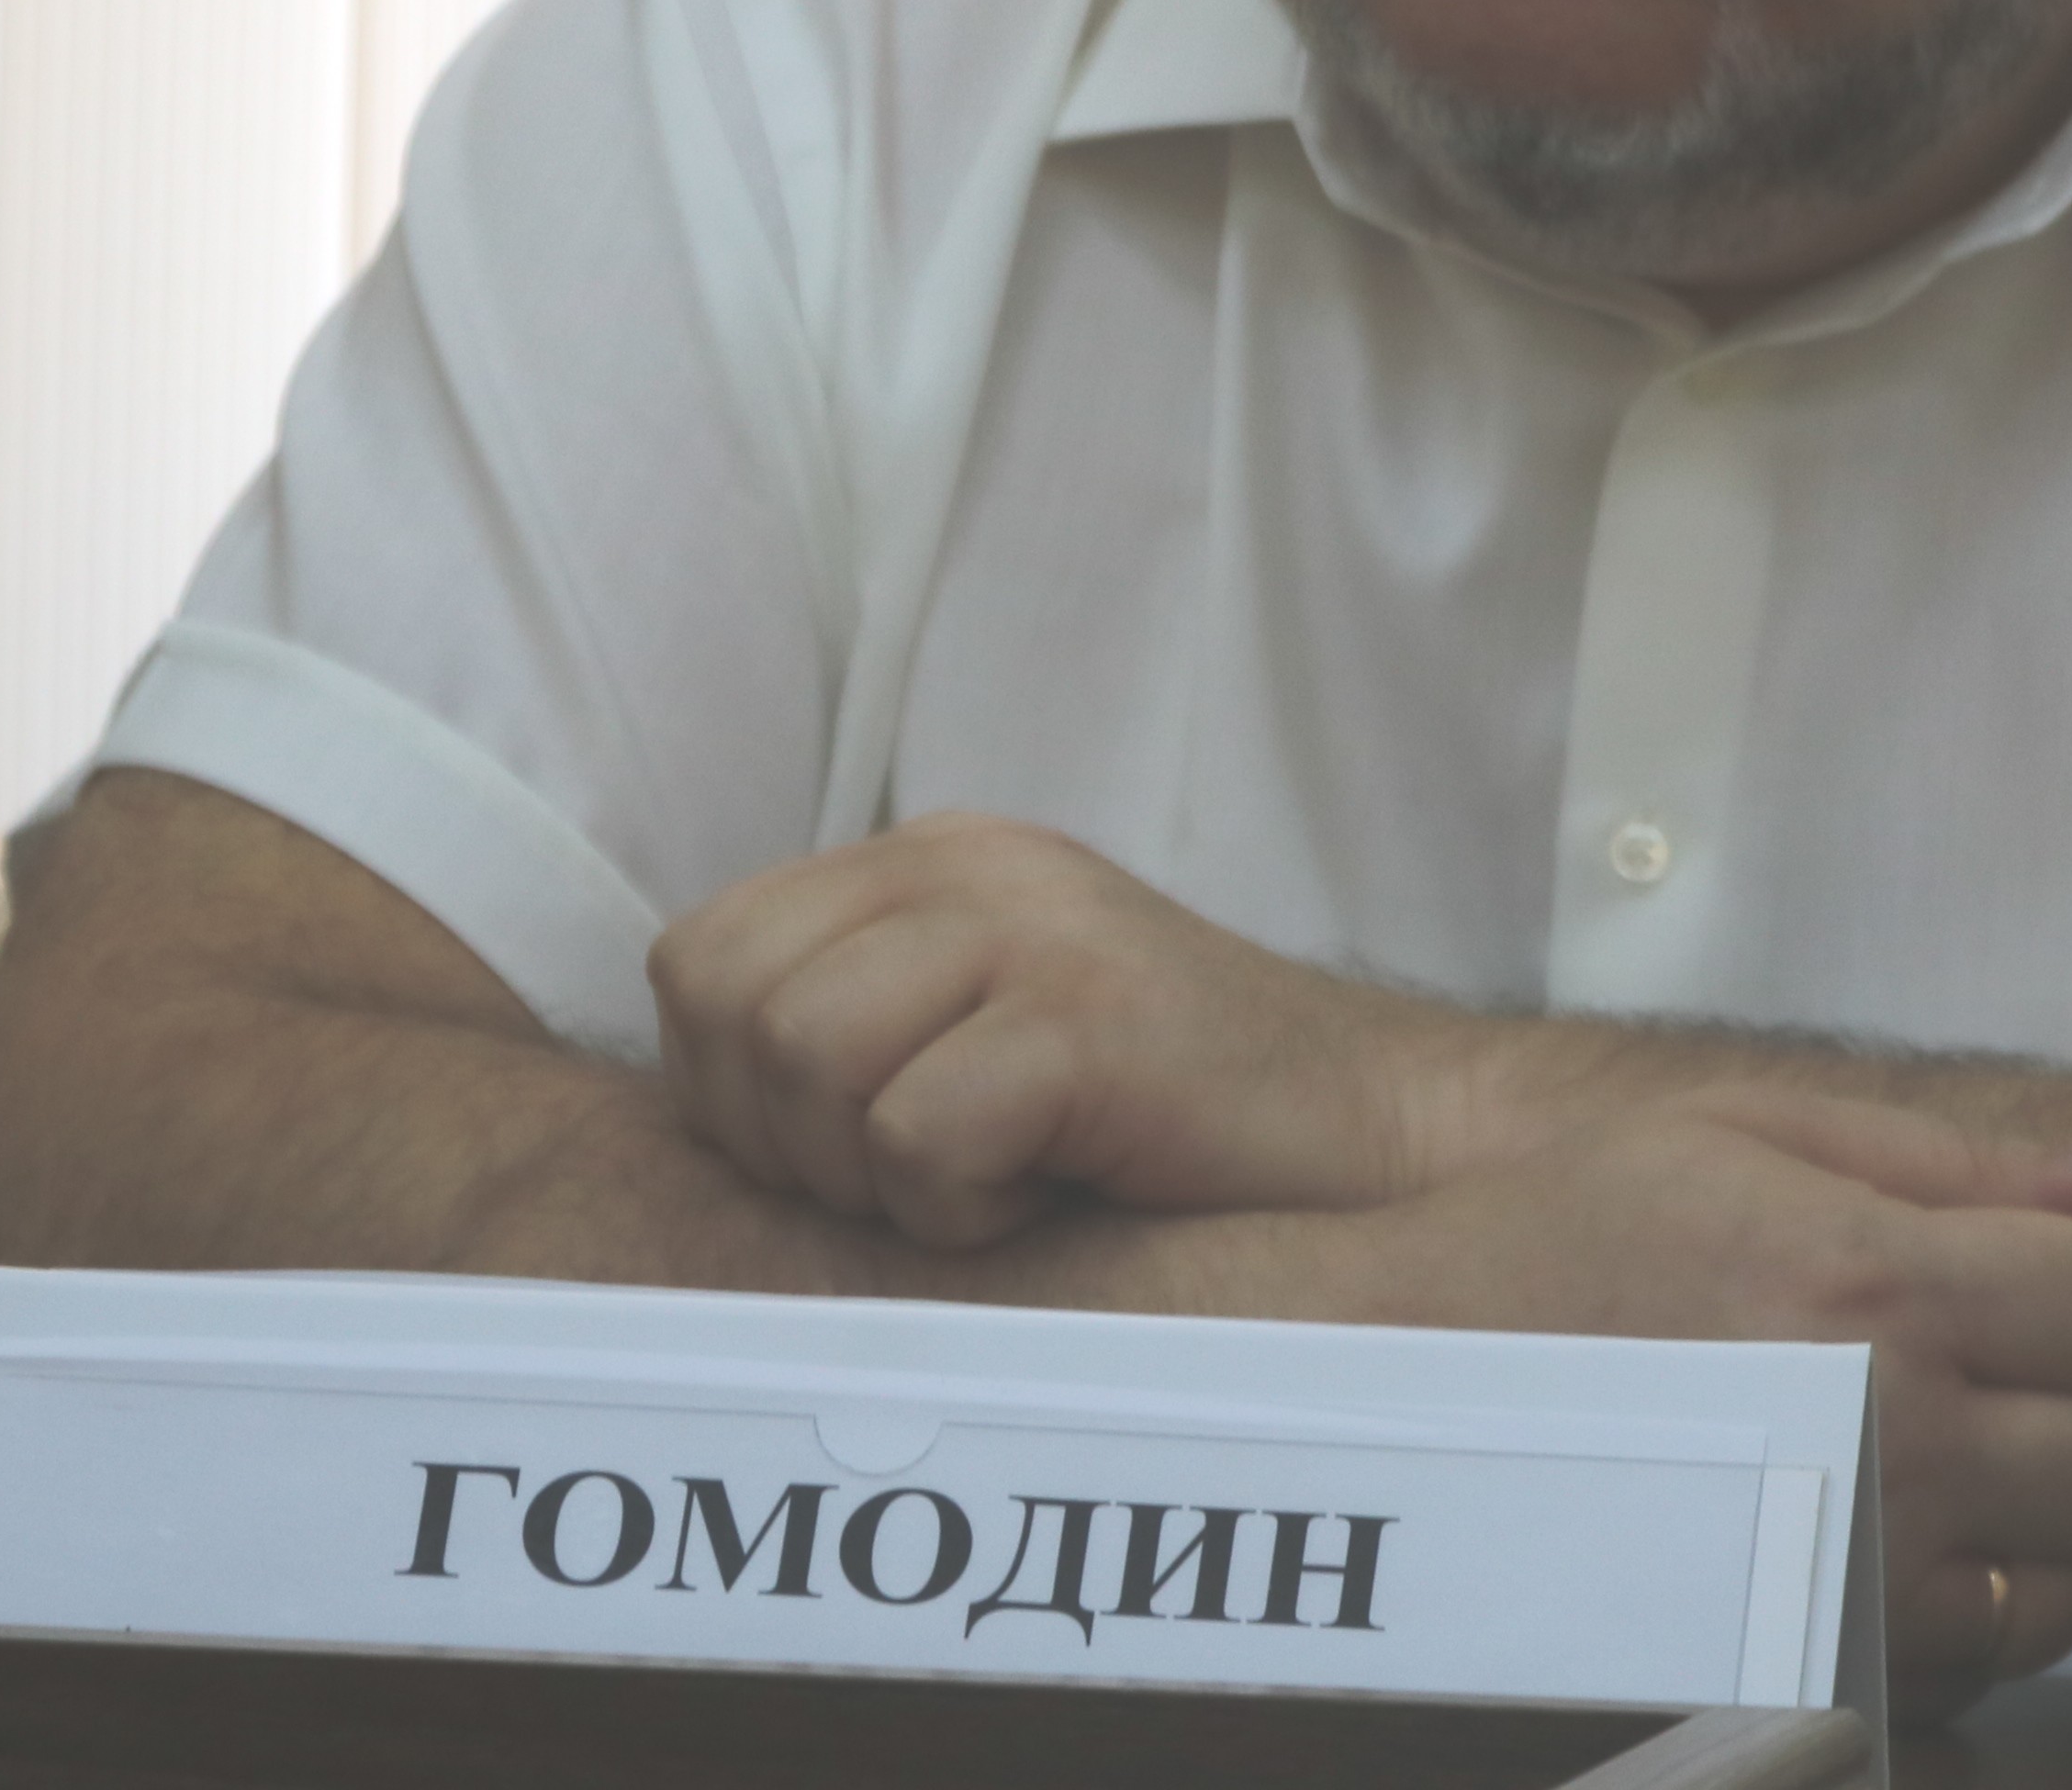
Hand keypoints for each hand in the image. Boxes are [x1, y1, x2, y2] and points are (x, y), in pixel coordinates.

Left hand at [648, 813, 1502, 1246]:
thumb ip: (852, 1028)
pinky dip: (964, 1210)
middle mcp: (966, 866)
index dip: (730, 1091)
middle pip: (727, 1007)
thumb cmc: (1165, 1130)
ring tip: (993, 1179)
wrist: (1378, 1139)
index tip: (849, 1153)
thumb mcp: (981, 1035)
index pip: (698, 960)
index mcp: (923, 862)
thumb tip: (692, 1112)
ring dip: (874, 1176)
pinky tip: (1054, 1194)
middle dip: (785, 1140)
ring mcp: (1034, 928)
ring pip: (803, 1060)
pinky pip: (918, 1134)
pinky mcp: (1091, 1013)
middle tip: (919, 1178)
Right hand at [1309, 1085, 2071, 1726]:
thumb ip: (1962, 1165)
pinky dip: (1933, 1635)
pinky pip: (1973, 1691)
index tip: (1979, 1289)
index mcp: (1886, 1291)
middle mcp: (1896, 1453)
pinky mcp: (1822, 1695)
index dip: (2061, 1290)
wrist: (1383, 1413)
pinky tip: (1835, 1565)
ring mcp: (1859, 1597)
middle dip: (2056, 1422)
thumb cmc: (1557, 1251)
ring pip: (2060, 1599)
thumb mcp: (1740, 1140)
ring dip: (2005, 1543)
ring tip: (1877, 1480)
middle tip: (1937, 1389)